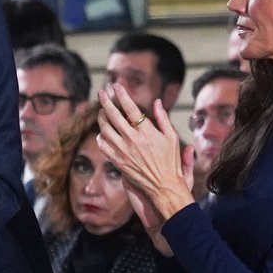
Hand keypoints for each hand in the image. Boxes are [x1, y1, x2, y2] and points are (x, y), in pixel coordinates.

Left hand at [95, 86, 191, 222]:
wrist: (164, 187)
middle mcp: (132, 140)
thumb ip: (163, 118)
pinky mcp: (118, 162)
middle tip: (102, 92)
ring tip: (102, 111)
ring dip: (101, 117)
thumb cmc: (170, 162)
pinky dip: (101, 137)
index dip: (122, 95)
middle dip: (105, 101)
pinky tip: (103, 132)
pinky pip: (103, 146)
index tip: (116, 86)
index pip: (130, 108)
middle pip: (113, 116)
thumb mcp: (171, 137)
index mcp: (147, 132)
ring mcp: (123, 151)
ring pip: (105, 129)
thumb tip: (156, 102)